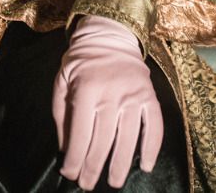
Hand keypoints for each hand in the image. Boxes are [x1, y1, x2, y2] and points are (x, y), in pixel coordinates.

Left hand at [51, 15, 161, 188]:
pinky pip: (154, 126)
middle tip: (88, 185)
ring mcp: (134, 94)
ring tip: (114, 182)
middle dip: (94, 166)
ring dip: (121, 163)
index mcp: (86, 88)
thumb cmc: (80, 62)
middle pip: (103, 139)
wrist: (110, 36)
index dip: (75, 156)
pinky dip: (152, 147)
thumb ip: (61, 114)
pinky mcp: (150, 96)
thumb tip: (64, 149)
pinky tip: (145, 165)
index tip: (70, 174)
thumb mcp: (61, 81)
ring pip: (128, 136)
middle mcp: (111, 92)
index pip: (80, 131)